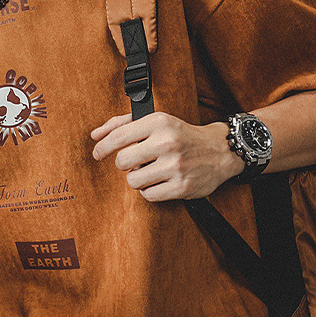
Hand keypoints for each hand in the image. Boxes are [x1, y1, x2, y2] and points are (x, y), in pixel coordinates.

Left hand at [92, 112, 242, 200]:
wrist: (220, 150)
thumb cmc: (181, 135)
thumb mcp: (156, 121)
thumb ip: (122, 124)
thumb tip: (95, 135)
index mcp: (159, 122)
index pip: (118, 137)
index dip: (102, 147)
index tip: (97, 154)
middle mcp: (167, 143)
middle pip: (122, 161)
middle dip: (124, 164)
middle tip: (135, 161)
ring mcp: (175, 166)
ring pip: (133, 181)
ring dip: (138, 178)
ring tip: (151, 171)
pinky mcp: (181, 187)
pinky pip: (148, 195)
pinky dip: (150, 190)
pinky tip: (161, 181)